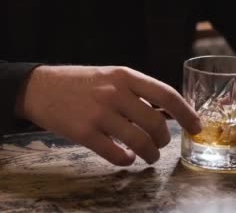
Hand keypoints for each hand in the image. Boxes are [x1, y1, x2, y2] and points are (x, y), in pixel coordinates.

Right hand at [15, 66, 200, 165]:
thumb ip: (135, 91)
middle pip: (155, 124)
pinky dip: (126, 160)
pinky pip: (115, 154)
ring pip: (139, 142)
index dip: (186, 113)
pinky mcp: (84, 132)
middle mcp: (114, 93)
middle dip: (163, 140)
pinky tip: (125, 158)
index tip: (196, 126)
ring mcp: (99, 113)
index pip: (166, 95)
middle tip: (160, 145)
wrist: (39, 87)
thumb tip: (165, 113)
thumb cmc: (78, 82)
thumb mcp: (109, 76)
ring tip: (147, 156)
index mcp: (125, 76)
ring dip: (149, 154)